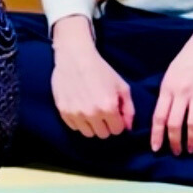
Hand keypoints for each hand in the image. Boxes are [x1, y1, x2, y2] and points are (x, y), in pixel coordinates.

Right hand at [50, 21, 134, 137]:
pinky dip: (79, 122)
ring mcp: (75, 113)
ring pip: (88, 133)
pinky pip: (74, 127)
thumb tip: (128, 127)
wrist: (75, 57)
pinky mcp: (63, 111)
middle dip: (105, 125)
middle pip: (103, 134)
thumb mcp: (122, 86)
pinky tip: (80, 108)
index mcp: (108, 107)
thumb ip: (129, 109)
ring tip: (91, 112)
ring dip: (91, 125)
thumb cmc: (101, 70)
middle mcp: (91, 113)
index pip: (117, 130)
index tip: (114, 114)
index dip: (117, 122)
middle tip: (102, 113)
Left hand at [151, 32, 192, 156]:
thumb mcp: (171, 76)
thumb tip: (162, 118)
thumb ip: (167, 96)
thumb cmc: (187, 61)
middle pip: (175, 124)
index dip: (157, 135)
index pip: (159, 117)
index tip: (156, 148)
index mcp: (168, 88)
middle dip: (175, 142)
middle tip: (176, 152)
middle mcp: (182, 92)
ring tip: (192, 149)